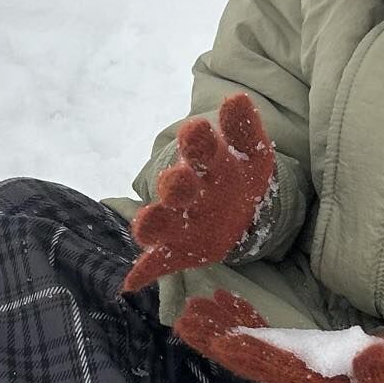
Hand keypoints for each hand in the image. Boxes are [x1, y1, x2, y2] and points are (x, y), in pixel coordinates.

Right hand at [122, 94, 274, 293]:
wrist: (241, 213)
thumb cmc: (240, 177)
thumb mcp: (252, 154)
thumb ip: (245, 128)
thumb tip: (237, 99)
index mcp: (205, 164)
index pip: (197, 149)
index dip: (196, 141)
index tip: (196, 129)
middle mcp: (186, 192)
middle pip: (175, 186)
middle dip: (175, 184)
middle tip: (177, 180)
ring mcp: (179, 222)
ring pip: (159, 222)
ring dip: (151, 224)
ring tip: (146, 228)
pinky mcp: (177, 251)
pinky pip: (157, 262)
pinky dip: (143, 272)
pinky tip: (131, 283)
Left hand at [173, 289, 383, 382]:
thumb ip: (382, 370)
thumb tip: (371, 357)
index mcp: (309, 379)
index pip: (270, 366)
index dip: (244, 352)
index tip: (217, 340)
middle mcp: (291, 373)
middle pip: (246, 355)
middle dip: (216, 337)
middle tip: (184, 317)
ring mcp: (290, 363)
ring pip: (247, 343)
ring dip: (220, 324)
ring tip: (193, 304)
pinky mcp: (294, 352)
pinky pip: (262, 334)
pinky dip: (242, 318)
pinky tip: (225, 300)